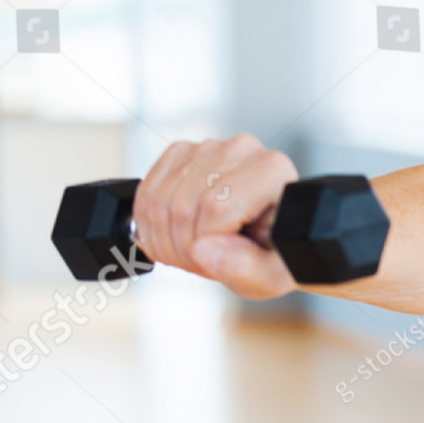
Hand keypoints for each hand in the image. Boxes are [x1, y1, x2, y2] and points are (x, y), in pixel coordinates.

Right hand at [131, 133, 299, 298]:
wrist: (272, 238)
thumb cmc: (278, 253)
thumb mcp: (274, 274)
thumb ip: (246, 267)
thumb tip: (202, 250)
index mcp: (272, 171)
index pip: (215, 208)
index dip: (204, 246)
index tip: (216, 263)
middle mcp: (241, 150)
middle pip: (183, 206)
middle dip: (184, 249)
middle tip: (205, 262)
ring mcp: (207, 148)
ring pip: (159, 203)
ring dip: (165, 241)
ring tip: (195, 252)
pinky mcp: (180, 153)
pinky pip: (145, 195)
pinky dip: (149, 226)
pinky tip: (176, 237)